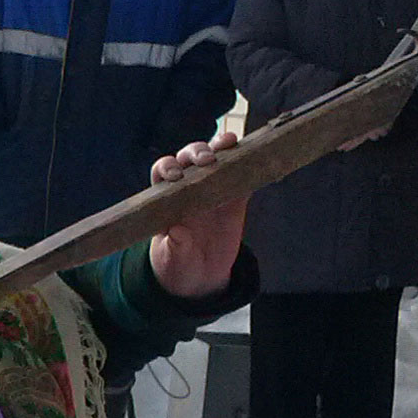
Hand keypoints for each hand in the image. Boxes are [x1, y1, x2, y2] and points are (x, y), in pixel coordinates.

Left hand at [146, 133, 246, 301]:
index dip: (168, 168)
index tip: (176, 176)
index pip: (163, 171)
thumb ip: (175, 246)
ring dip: (221, 146)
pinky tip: (254, 157)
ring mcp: (212, 188)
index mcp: (166, 196)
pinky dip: (247, 164)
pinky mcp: (235, 197)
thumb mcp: (173, 258)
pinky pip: (241, 175)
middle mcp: (188, 186)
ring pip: (216, 158)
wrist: (201, 275)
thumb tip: (177, 231)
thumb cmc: (178, 262)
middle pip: (189, 157)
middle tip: (206, 160)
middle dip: (196, 152)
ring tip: (230, 142)